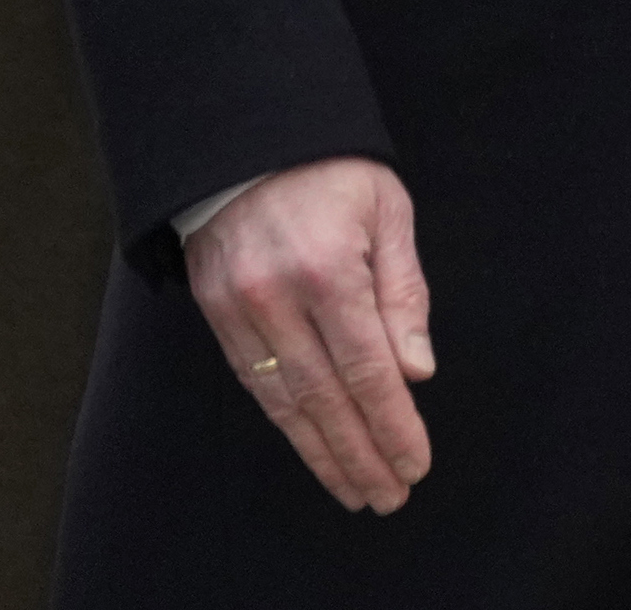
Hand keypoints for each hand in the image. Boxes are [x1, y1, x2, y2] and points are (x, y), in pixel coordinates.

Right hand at [185, 158, 435, 515]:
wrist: (242, 136)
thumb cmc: (329, 168)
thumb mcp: (386, 208)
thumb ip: (403, 291)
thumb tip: (416, 372)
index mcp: (329, 269)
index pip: (368, 370)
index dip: (393, 424)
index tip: (415, 462)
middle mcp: (277, 298)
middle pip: (326, 399)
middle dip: (361, 455)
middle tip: (390, 495)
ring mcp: (239, 310)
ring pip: (285, 403)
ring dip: (323, 454)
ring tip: (356, 489)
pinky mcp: (214, 314)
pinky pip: (255, 383)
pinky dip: (286, 422)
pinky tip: (312, 447)